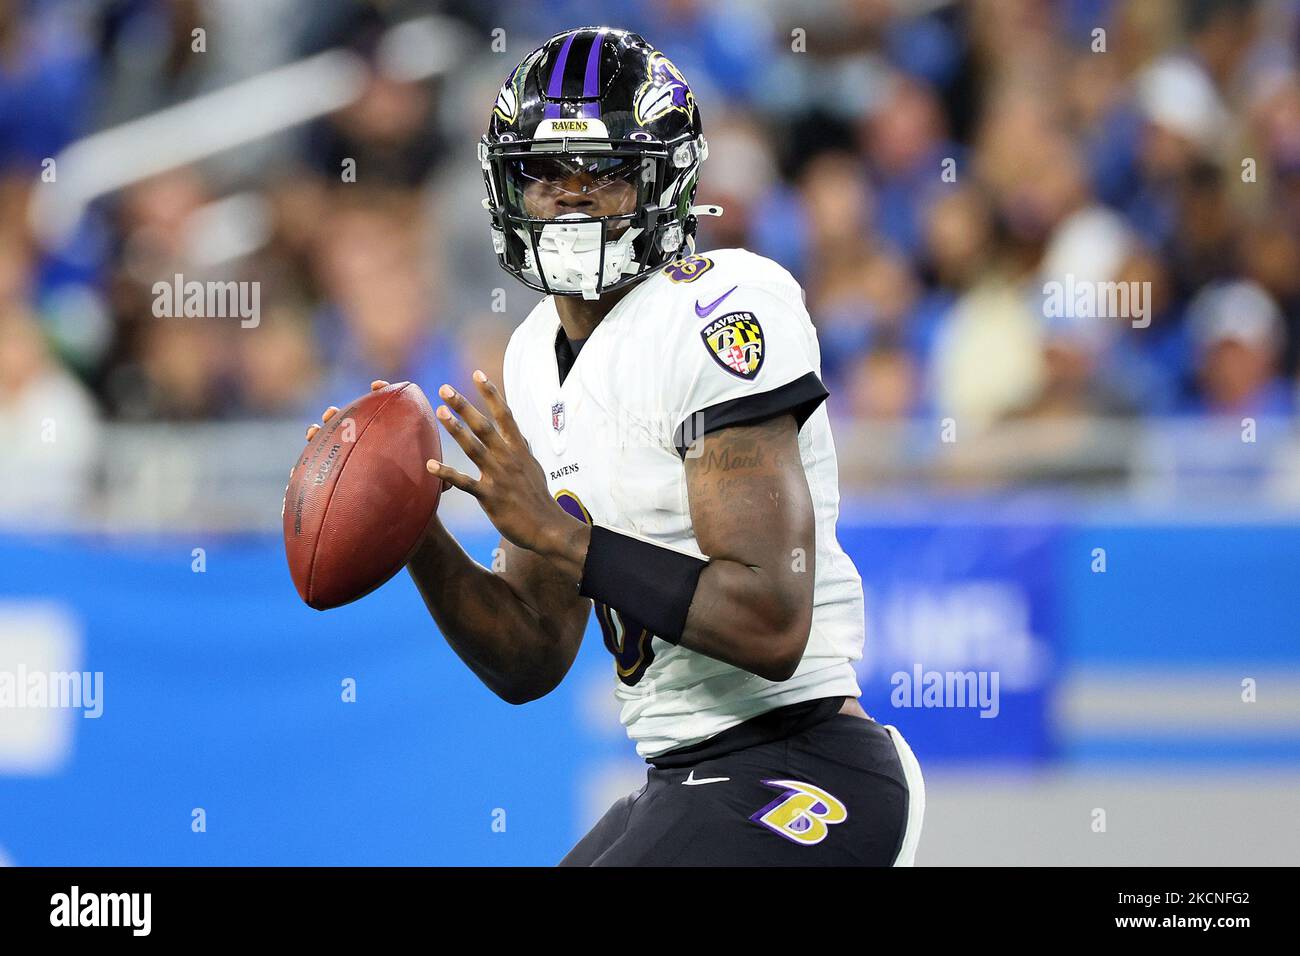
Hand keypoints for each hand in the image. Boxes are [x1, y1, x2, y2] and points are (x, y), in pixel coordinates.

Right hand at [304, 380, 451, 492]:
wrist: (407, 523)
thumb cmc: (423, 500)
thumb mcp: (434, 488)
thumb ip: (439, 478)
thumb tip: (436, 470)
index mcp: (393, 440)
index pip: (386, 409)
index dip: (381, 393)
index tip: (378, 386)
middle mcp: (370, 447)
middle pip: (351, 424)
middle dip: (340, 415)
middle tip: (333, 413)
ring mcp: (353, 462)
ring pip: (332, 444)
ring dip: (320, 434)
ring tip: (313, 431)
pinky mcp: (341, 480)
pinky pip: (321, 471)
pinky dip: (308, 468)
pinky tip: (297, 469)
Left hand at [430, 370, 583, 559]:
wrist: (549, 528)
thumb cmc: (538, 499)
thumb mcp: (533, 467)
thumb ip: (521, 449)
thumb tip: (517, 434)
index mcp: (519, 449)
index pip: (504, 415)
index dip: (491, 393)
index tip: (477, 374)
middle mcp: (508, 458)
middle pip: (484, 426)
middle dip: (464, 406)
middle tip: (445, 389)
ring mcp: (499, 476)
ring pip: (473, 447)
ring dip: (455, 429)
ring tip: (439, 413)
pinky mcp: (490, 496)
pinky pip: (464, 482)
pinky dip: (446, 474)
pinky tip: (429, 465)